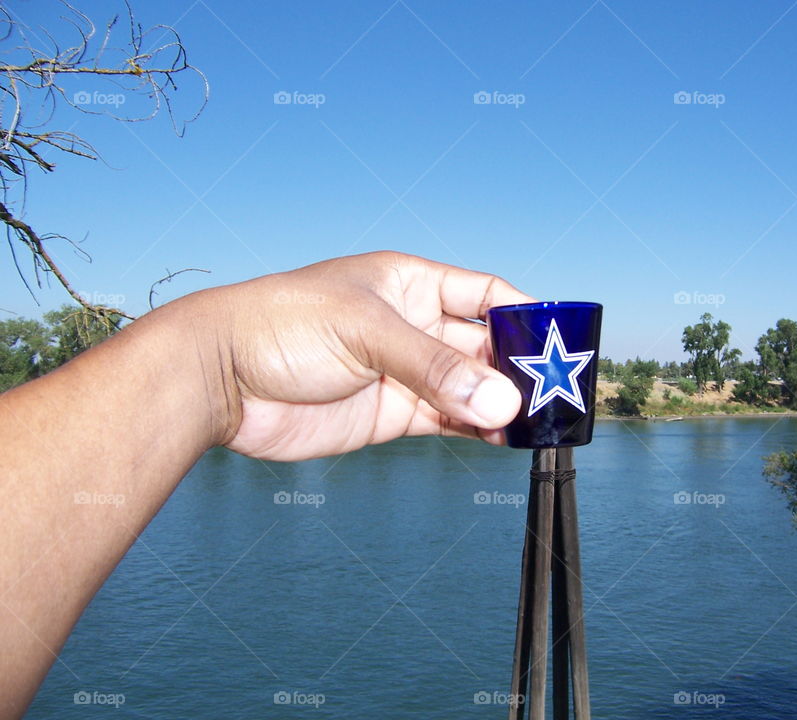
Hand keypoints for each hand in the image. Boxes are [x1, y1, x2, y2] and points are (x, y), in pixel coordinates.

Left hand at [202, 251, 534, 459]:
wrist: (221, 378)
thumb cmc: (285, 325)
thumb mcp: (367, 331)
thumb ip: (435, 367)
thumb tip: (503, 402)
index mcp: (410, 283)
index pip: (485, 292)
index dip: (524, 312)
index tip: (561, 338)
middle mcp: (413, 326)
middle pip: (484, 344)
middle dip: (519, 367)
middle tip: (557, 394)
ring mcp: (403, 372)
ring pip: (470, 387)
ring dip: (502, 403)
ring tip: (538, 422)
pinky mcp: (390, 414)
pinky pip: (447, 420)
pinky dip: (476, 430)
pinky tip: (501, 438)